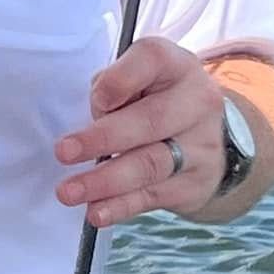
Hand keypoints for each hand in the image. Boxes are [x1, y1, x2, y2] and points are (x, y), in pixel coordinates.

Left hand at [54, 36, 223, 226]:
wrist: (211, 135)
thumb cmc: (156, 96)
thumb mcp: (140, 77)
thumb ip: (115, 87)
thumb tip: (94, 118)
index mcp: (176, 65)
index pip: (152, 61)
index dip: (120, 80)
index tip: (96, 101)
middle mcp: (197, 102)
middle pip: (150, 120)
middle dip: (103, 138)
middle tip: (62, 152)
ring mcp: (201, 146)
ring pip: (151, 164)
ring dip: (105, 180)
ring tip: (68, 191)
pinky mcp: (194, 183)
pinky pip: (153, 196)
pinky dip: (121, 206)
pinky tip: (96, 212)